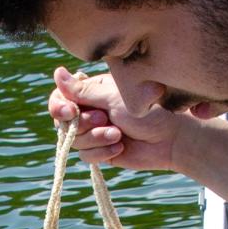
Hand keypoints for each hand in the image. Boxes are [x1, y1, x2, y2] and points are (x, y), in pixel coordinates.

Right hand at [49, 64, 186, 173]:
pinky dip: (101, 152)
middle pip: (64, 121)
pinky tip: (120, 147)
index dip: (59, 106)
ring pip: (74, 140)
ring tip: (118, 134)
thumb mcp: (112, 97)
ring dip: (95, 138)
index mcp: (92, 91)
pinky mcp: (101, 150)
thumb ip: (82, 90)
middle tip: (105, 120)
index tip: (70, 111)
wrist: (170, 138)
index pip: (60, 96)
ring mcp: (95, 131)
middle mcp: (91, 110)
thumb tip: (56, 73)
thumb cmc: (147, 111)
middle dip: (83, 124)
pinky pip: (86, 156)